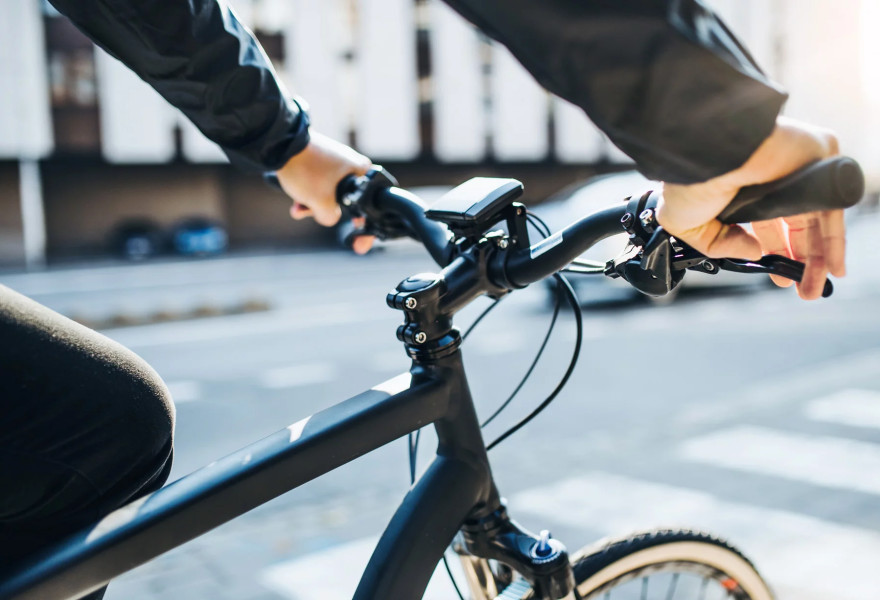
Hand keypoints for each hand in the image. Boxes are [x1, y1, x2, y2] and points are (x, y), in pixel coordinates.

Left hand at [275, 131, 374, 254]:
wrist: (279, 144)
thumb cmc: (307, 170)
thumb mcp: (322, 203)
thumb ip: (331, 218)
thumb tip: (329, 217)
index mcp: (361, 170)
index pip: (370, 204)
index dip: (365, 227)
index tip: (360, 243)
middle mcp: (351, 164)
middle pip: (345, 200)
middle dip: (325, 212)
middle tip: (313, 213)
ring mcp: (333, 162)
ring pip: (327, 193)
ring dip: (312, 205)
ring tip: (298, 207)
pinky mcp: (317, 160)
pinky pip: (317, 184)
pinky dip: (307, 193)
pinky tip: (295, 201)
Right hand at [656, 117, 843, 299]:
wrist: (707, 151)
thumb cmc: (689, 179)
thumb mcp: (687, 225)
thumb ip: (717, 245)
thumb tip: (753, 252)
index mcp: (744, 193)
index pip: (769, 226)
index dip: (775, 252)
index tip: (778, 277)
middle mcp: (774, 182)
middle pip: (797, 227)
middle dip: (801, 262)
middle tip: (802, 290)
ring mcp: (797, 172)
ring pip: (817, 221)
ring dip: (820, 258)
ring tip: (814, 288)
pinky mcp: (816, 165)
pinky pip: (832, 208)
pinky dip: (835, 238)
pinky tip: (833, 265)